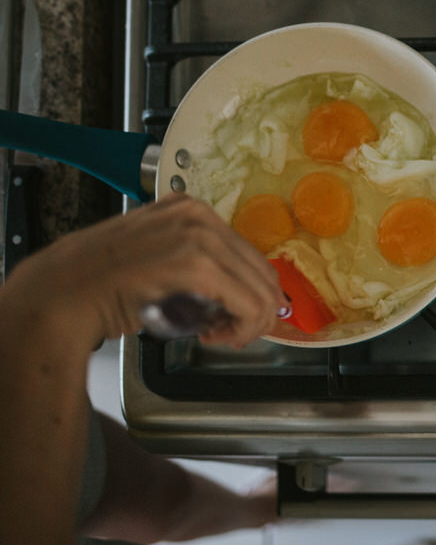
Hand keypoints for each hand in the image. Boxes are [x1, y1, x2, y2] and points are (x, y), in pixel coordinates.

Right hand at [4, 193, 286, 348]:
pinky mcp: (198, 266)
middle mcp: (200, 216)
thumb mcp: (158, 254)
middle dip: (256, 310)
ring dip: (249, 323)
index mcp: (192, 209)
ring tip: (219, 335)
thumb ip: (195, 260)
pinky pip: (248, 304)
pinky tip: (214, 335)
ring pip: (261, 291)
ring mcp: (200, 238)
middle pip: (262, 272)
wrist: (63, 293)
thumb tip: (236, 287)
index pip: (249, 255)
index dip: (252, 292)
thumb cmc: (103, 281)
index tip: (234, 316)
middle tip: (229, 332)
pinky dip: (241, 328)